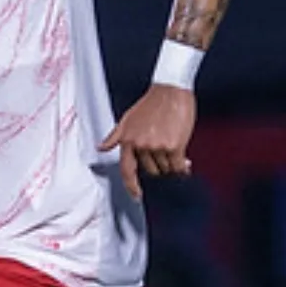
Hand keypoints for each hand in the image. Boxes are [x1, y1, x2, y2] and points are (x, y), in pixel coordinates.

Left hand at [99, 84, 196, 199]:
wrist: (170, 91)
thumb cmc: (149, 104)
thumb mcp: (127, 119)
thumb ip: (114, 136)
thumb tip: (100, 147)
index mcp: (127, 140)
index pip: (126, 170)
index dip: (131, 185)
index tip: (136, 195)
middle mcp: (140, 146)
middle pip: (150, 170)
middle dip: (158, 166)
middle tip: (166, 157)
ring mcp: (157, 147)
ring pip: (165, 168)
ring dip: (172, 165)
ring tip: (176, 152)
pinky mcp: (174, 146)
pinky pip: (179, 166)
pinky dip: (183, 168)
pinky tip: (186, 164)